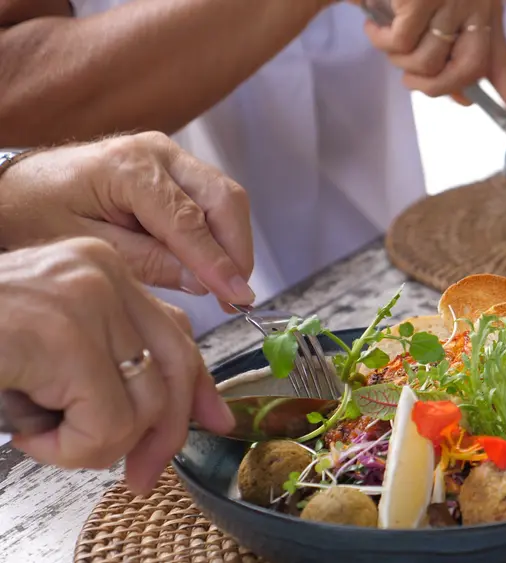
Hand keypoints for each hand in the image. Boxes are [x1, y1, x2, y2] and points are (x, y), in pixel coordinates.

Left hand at [0, 132, 254, 307]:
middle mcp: (156, 152)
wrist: (16, 185)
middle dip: (237, 250)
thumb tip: (202, 282)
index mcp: (127, 167)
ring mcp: (169, 156)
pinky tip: (211, 264)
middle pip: (223, 199)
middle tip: (237, 296)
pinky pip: (212, 199)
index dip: (218, 263)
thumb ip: (145, 262)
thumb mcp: (84, 246)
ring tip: (226, 286)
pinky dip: (220, 233)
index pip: (189, 221)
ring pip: (225, 198)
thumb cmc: (34, 213)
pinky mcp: (174, 168)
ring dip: (233, 242)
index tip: (238, 297)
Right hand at [2, 238, 234, 492]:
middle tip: (137, 474)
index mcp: (98, 270)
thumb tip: (182, 416)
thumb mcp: (50, 357)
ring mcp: (83, 296)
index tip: (213, 422)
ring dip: (92, 442)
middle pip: (173, 367)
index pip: (175, 332)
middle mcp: (100, 272)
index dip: (198, 386)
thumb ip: (111, 366)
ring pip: (142, 405)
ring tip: (39, 430)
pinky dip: (68, 448)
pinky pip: (106, 422)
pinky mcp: (62, 333)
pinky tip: (27, 430)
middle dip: (162, 433)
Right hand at [358, 0, 505, 135]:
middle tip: (409, 79)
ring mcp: (449, 0)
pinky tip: (374, 25)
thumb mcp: (440, 17)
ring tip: (386, 38)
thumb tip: (462, 99)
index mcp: (484, 11)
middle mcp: (476, 5)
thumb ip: (455, 56)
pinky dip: (381, 40)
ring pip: (427, 62)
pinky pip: (400, 43)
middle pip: (464, 72)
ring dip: (399, 60)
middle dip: (431, 87)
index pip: (505, 64)